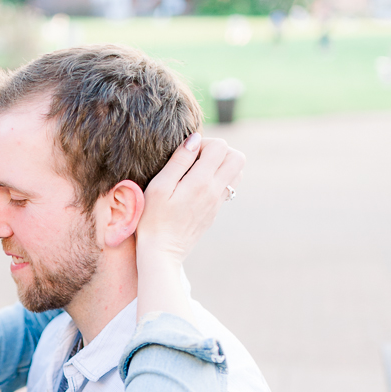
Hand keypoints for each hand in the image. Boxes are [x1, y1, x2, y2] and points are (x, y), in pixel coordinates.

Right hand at [136, 134, 244, 264]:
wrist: (161, 253)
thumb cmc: (153, 219)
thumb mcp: (159, 187)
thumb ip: (178, 161)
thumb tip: (195, 139)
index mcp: (200, 182)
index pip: (220, 147)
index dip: (204, 143)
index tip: (187, 154)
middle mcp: (214, 192)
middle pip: (237, 158)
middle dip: (219, 151)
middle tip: (197, 159)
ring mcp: (216, 203)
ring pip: (237, 173)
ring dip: (222, 166)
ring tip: (199, 171)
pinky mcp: (214, 213)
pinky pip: (227, 188)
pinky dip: (218, 180)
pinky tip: (197, 187)